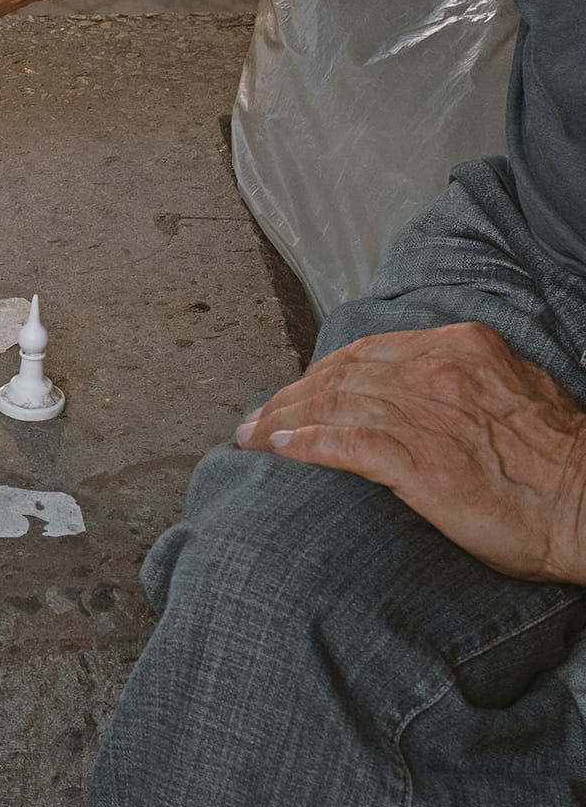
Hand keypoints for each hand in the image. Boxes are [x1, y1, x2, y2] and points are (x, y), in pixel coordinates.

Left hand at [235, 323, 585, 581]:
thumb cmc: (557, 458)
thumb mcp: (513, 392)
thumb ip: (463, 380)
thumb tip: (420, 389)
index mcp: (462, 347)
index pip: (367, 352)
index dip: (321, 372)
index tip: (296, 391)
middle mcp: (437, 370)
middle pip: (339, 375)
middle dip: (290, 396)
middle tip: (257, 416)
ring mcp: (424, 413)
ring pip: (331, 405)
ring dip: (281, 419)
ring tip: (252, 435)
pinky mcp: (417, 459)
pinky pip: (341, 443)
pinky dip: (301, 443)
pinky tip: (276, 448)